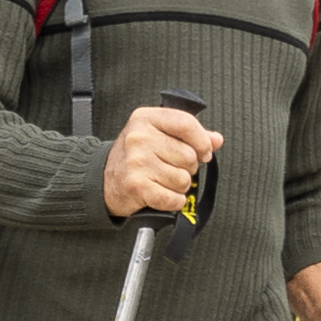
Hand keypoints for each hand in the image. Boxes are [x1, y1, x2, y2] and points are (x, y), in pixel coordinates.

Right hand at [101, 101, 221, 222]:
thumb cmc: (135, 157)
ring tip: (162, 180)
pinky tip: (163, 194)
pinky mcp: (136, 186)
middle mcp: (139, 138)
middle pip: (189, 156)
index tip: (204, 152)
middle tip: (171, 167)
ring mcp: (136, 162)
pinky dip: (173, 201)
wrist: (104, 180)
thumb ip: (189, 135)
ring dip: (179, 186)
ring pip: (183, 179)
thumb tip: (216, 140)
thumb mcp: (159, 135)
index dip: (202, 141)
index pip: (186, 124)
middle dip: (188, 167)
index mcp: (146, 118)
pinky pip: (173, 198)